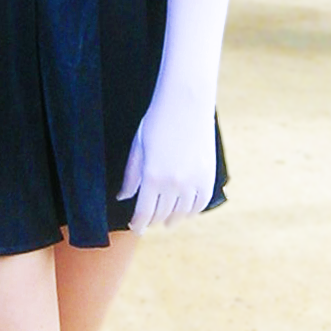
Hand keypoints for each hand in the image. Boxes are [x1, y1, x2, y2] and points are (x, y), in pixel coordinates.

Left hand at [119, 77, 215, 232]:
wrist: (186, 103)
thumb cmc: (157, 121)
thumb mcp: (138, 147)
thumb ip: (131, 175)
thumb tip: (123, 197)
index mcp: (151, 177)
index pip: (143, 213)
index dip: (138, 224)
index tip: (135, 227)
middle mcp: (173, 184)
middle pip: (161, 215)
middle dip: (152, 222)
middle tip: (147, 224)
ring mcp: (193, 181)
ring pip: (181, 213)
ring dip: (172, 220)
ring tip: (166, 221)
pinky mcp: (207, 176)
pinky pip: (200, 204)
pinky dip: (192, 211)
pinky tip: (185, 212)